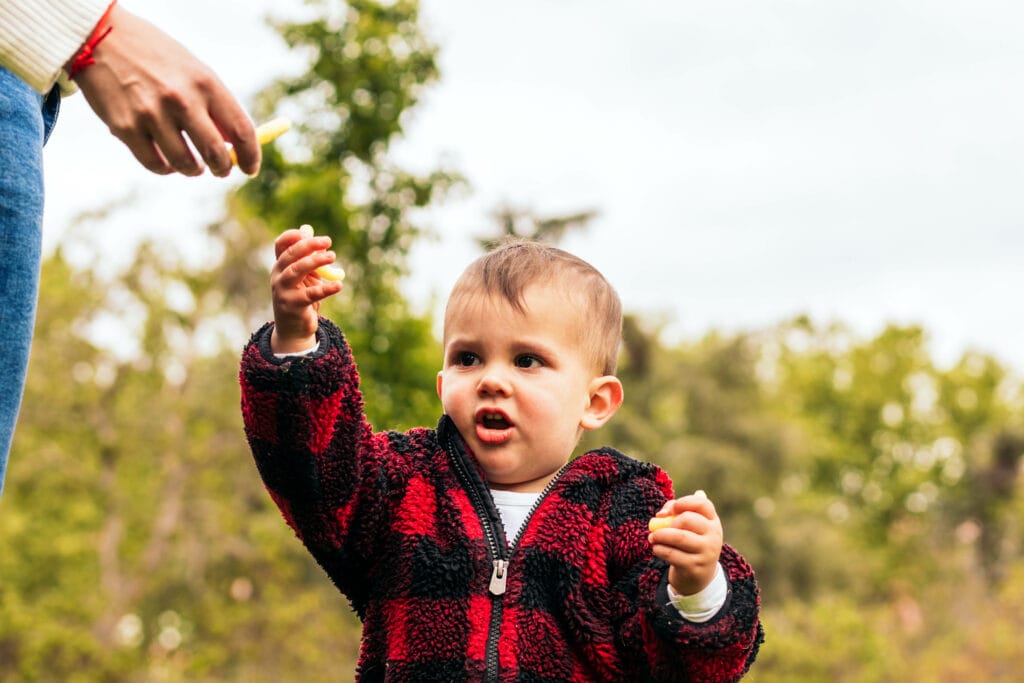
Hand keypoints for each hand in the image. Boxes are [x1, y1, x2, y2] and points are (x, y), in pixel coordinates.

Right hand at [72, 6, 260, 176]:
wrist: (101, 38)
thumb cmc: (156, 57)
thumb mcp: (193, 71)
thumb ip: (214, 106)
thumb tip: (234, 145)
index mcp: (205, 82)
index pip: (241, 131)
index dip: (251, 156)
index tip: (251, 169)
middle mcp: (181, 99)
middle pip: (216, 154)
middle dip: (222, 168)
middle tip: (220, 169)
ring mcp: (151, 114)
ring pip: (185, 165)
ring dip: (192, 169)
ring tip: (191, 164)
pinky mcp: (125, 127)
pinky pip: (155, 164)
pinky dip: (165, 168)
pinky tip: (167, 162)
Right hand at [270, 226, 343, 353]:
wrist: (293, 328)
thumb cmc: (302, 297)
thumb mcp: (305, 276)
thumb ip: (309, 257)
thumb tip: (312, 233)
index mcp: (280, 266)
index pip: (280, 245)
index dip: (292, 236)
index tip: (307, 232)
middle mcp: (278, 276)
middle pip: (290, 255)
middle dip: (308, 245)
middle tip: (327, 241)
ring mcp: (283, 291)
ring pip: (297, 271)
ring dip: (315, 262)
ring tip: (332, 256)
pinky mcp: (293, 305)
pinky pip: (311, 294)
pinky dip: (326, 289)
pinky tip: (339, 285)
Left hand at [648, 490, 723, 595]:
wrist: (699, 575)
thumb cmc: (690, 543)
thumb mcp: (689, 527)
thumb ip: (676, 512)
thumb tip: (661, 514)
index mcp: (712, 522)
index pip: (702, 504)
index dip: (683, 502)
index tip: (670, 510)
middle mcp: (714, 536)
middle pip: (687, 519)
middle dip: (667, 522)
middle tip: (656, 528)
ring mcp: (706, 552)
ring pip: (679, 537)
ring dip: (660, 535)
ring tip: (652, 537)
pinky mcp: (695, 567)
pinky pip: (673, 554)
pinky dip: (660, 549)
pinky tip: (656, 548)